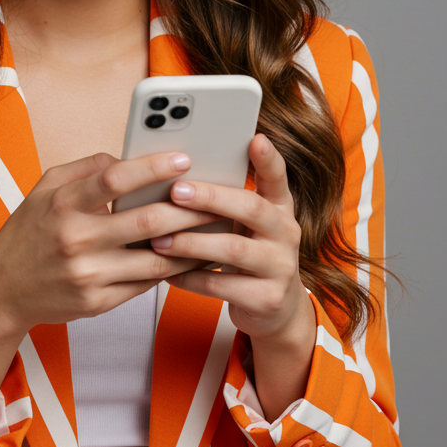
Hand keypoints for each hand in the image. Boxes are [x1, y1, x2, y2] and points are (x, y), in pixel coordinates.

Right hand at [0, 150, 218, 342]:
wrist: (0, 290)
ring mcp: (88, 274)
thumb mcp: (45, 188)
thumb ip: (86, 168)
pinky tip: (194, 258)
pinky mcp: (98, 302)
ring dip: (192, 243)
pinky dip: (174, 271)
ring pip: (157, 259)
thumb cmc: (29, 232)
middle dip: (189, 207)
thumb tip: (128, 157)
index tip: (184, 157)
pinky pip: (147, 284)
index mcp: (63, 204)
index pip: (115, 179)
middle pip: (147, 220)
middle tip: (217, 196)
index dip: (153, 166)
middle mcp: (76, 240)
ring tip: (218, 229)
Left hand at [151, 134, 312, 346]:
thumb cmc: (249, 255)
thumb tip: (175, 174)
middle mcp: (286, 233)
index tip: (256, 138)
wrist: (275, 308)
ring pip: (233, 250)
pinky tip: (167, 273)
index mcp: (280, 208)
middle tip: (176, 192)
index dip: (269, 159)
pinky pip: (222, 286)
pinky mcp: (267, 298)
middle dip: (212, 198)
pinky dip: (190, 279)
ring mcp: (280, 267)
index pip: (278, 178)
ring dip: (191, 243)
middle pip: (252, 209)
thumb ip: (227, 202)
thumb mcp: (248, 224)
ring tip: (159, 240)